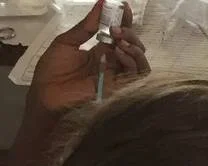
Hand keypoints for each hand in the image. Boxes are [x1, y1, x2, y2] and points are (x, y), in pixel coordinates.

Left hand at [28, 0, 149, 116]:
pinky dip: (131, 62)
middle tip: (117, 29)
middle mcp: (112, 61)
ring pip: (140, 60)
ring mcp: (116, 75)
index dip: (125, 21)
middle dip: (129, 33)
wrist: (46, 94)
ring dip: (134, 48)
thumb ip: (86, 26)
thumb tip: (101, 3)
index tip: (125, 7)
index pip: (119, 34)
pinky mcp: (118, 87)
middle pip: (134, 46)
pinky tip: (118, 53)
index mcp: (101, 50)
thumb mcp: (66, 42)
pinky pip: (135, 75)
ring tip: (119, 41)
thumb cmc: (52, 70)